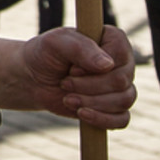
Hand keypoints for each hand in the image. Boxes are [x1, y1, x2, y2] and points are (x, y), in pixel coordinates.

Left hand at [14, 24, 136, 127]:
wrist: (35, 78)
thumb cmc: (46, 54)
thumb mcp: (56, 43)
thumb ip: (81, 48)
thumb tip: (108, 65)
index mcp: (112, 39)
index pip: (120, 54)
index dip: (95, 66)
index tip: (72, 69)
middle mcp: (121, 62)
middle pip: (121, 81)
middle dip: (89, 87)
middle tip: (65, 84)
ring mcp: (120, 86)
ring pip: (124, 101)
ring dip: (92, 103)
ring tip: (68, 99)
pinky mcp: (113, 107)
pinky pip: (122, 119)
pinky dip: (102, 120)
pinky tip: (81, 114)